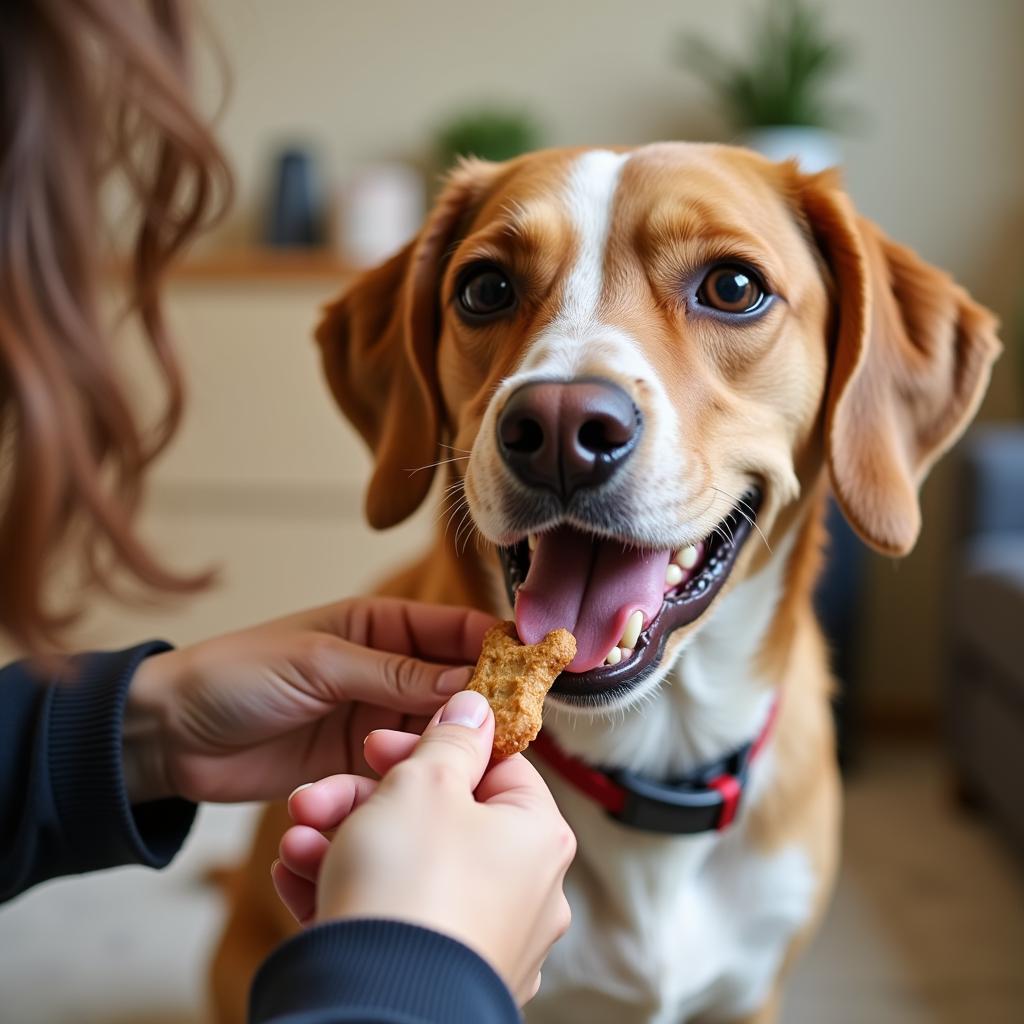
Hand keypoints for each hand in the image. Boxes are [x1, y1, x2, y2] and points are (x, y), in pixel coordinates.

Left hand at [122, 598, 495, 803]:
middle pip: (453, 683)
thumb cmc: (236, 675)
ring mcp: (372, 719)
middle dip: (485, 700)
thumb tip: (465, 683)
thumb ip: (393, 674)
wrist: (168, 736)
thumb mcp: (318, 662)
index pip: (451, 629)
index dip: (493, 643)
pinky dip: (420, 775)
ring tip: (484, 760)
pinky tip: (437, 787)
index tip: (534, 662)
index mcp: (376, 626)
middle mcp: (383, 671)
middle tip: (521, 724)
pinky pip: (403, 767)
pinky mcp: (357, 764)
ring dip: (455, 743)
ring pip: (433, 728)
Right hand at [272, 690, 575, 1005]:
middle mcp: (524, 892)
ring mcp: (484, 939)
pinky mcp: (439, 976)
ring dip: (343, 842)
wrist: (374, 1006)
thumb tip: (477, 707)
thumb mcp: (425, 784)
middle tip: (319, 793)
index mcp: (537, 836)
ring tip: (296, 837)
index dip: (432, 747)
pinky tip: (293, 875)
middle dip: (365, 799)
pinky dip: (346, 892)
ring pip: (407, 868)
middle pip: (439, 818)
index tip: (379, 744)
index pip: (493, 768)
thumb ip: (450, 738)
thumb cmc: (410, 884)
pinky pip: (394, 918)